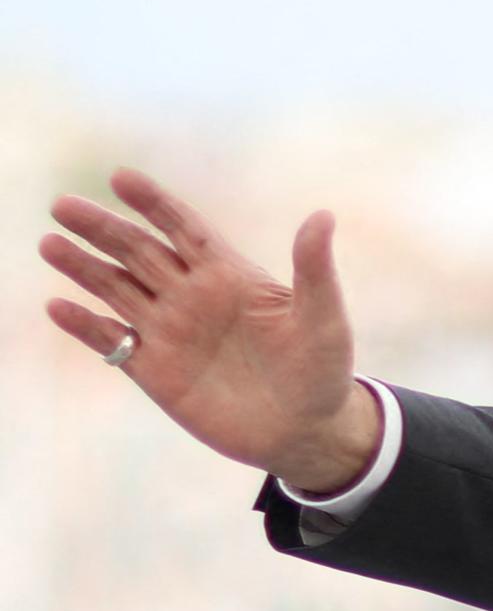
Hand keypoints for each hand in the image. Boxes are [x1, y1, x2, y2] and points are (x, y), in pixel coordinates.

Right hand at [39, 168, 379, 491]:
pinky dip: (85, 326)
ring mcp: (170, 332)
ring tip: (50, 243)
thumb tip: (323, 216)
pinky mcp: (156, 372)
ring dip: (84, 267)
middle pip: (138, 252)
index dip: (154, 204)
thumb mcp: (324, 318)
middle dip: (103, 228)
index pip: (184, 229)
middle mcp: (192, 297)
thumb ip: (314, 270)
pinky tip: (57, 307)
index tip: (120, 177)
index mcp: (230, 276)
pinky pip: (113, 342)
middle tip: (62, 205)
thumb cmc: (323, 370)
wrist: (306, 432)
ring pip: (116, 289)